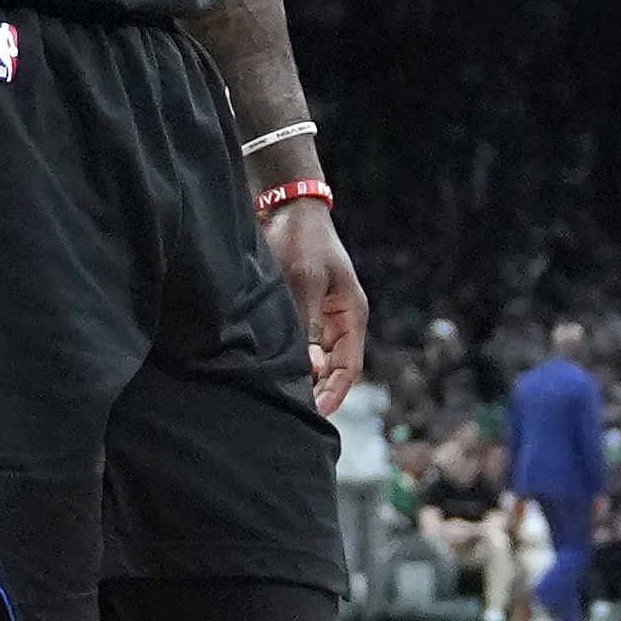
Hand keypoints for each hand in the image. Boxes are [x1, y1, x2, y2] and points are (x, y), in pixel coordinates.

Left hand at [263, 196, 365, 413]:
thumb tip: (312, 368)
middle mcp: (338, 319)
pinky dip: (288, 357)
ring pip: (314, 357)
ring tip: (278, 393)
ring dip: (301, 375)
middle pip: (333, 368)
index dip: (335, 393)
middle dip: (317, 391)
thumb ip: (307, 325)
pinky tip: (269, 368)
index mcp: (351, 314)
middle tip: (290, 409)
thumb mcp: (305, 283)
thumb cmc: (301, 241)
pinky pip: (298, 342)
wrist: (286, 207)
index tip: (315, 414)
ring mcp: (320, 314)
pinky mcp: (300, 308)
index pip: (350, 367)